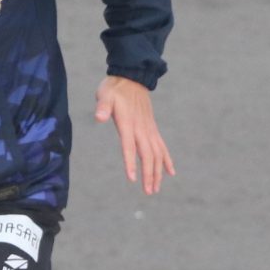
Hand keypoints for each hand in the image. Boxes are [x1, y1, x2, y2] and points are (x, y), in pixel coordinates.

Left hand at [94, 76, 174, 195]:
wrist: (132, 77)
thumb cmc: (114, 88)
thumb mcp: (105, 95)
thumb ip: (103, 107)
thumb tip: (99, 117)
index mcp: (129, 123)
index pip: (130, 147)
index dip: (131, 163)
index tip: (132, 179)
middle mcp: (142, 129)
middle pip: (148, 155)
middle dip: (149, 174)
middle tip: (149, 192)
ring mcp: (149, 129)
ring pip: (157, 154)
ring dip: (158, 172)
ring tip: (156, 189)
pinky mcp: (152, 128)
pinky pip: (162, 147)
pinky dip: (167, 160)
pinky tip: (171, 172)